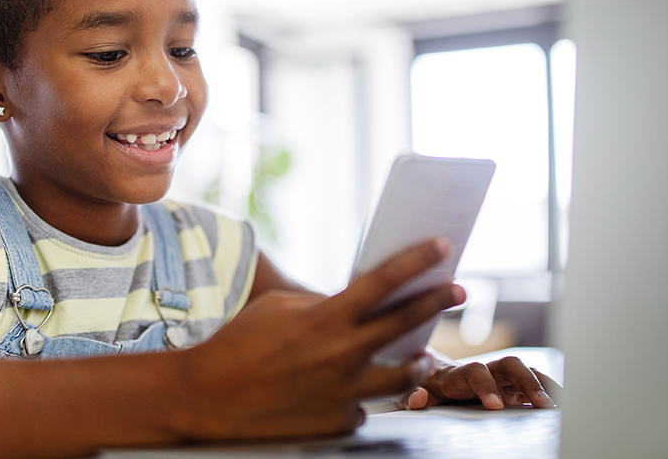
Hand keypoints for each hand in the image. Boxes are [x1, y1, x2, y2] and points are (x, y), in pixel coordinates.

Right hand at [183, 238, 465, 440]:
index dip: (417, 261)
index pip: (383, 282)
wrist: (209, 396)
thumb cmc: (240, 343)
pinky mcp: (338, 422)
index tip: (442, 246)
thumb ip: (323, 304)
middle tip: (458, 290)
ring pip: (402, 376)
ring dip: (415, 361)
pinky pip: (363, 405)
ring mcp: (343, 393)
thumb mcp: (280, 307)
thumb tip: (353, 304)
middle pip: (406, 325)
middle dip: (438, 302)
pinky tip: (346, 389)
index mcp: (326, 319)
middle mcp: (342, 355)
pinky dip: (359, 395)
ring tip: (421, 353)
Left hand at [403, 355, 558, 409]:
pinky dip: (548, 388)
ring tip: (558, 406)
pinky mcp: (509, 385)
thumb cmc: (421, 387)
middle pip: (509, 364)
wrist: (430, 374)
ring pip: (524, 371)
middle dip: (527, 381)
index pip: (474, 372)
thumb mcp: (408, 395)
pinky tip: (562, 401)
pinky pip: (533, 381)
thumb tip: (418, 399)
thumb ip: (410, 397)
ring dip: (543, 384)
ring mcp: (498, 376)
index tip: (495, 406)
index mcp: (455, 374)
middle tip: (542, 404)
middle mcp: (481, 370)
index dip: (486, 386)